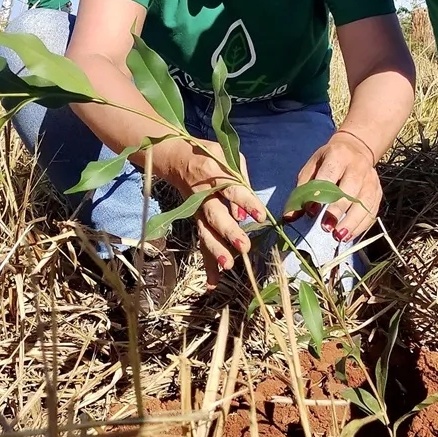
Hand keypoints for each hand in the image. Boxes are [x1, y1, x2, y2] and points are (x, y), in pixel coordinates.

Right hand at [164, 139, 264, 289]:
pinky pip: (202, 241)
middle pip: (215, 216)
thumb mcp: (227, 155)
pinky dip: (207, 262)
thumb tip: (244, 212)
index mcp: (214, 174)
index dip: (246, 202)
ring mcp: (197, 210)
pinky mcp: (196, 220)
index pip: (233, 190)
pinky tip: (213, 281)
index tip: (260, 215)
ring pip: (205, 233)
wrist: (177, 159)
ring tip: (228, 266)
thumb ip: (240, 179)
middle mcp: (203, 195)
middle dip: (229, 232)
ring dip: (215, 251)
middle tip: (243, 247)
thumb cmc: (209, 156)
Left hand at [288, 130, 382, 241]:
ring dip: (351, 221)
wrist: (355, 149)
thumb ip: (301, 191)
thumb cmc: (328, 161)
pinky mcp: (378, 191)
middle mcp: (357, 166)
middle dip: (337, 210)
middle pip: (349, 190)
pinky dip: (360, 225)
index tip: (311, 212)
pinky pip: (371, 210)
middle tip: (326, 228)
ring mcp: (370, 178)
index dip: (320, 195)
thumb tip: (290, 216)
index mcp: (338, 155)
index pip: (329, 175)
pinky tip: (348, 235)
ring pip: (364, 202)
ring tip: (338, 236)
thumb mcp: (312, 168)